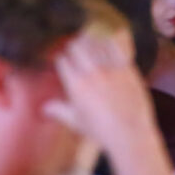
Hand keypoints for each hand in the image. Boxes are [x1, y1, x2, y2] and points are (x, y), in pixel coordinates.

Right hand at [50, 27, 156, 150]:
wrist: (130, 133)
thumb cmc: (101, 131)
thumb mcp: (76, 122)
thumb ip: (59, 111)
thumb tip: (44, 108)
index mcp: (76, 85)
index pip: (63, 61)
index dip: (60, 57)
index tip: (61, 57)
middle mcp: (92, 73)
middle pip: (77, 48)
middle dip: (72, 46)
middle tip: (72, 46)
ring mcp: (110, 69)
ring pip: (95, 45)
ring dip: (89, 42)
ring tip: (87, 41)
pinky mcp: (127, 68)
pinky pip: (116, 48)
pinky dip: (109, 43)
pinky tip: (106, 43)